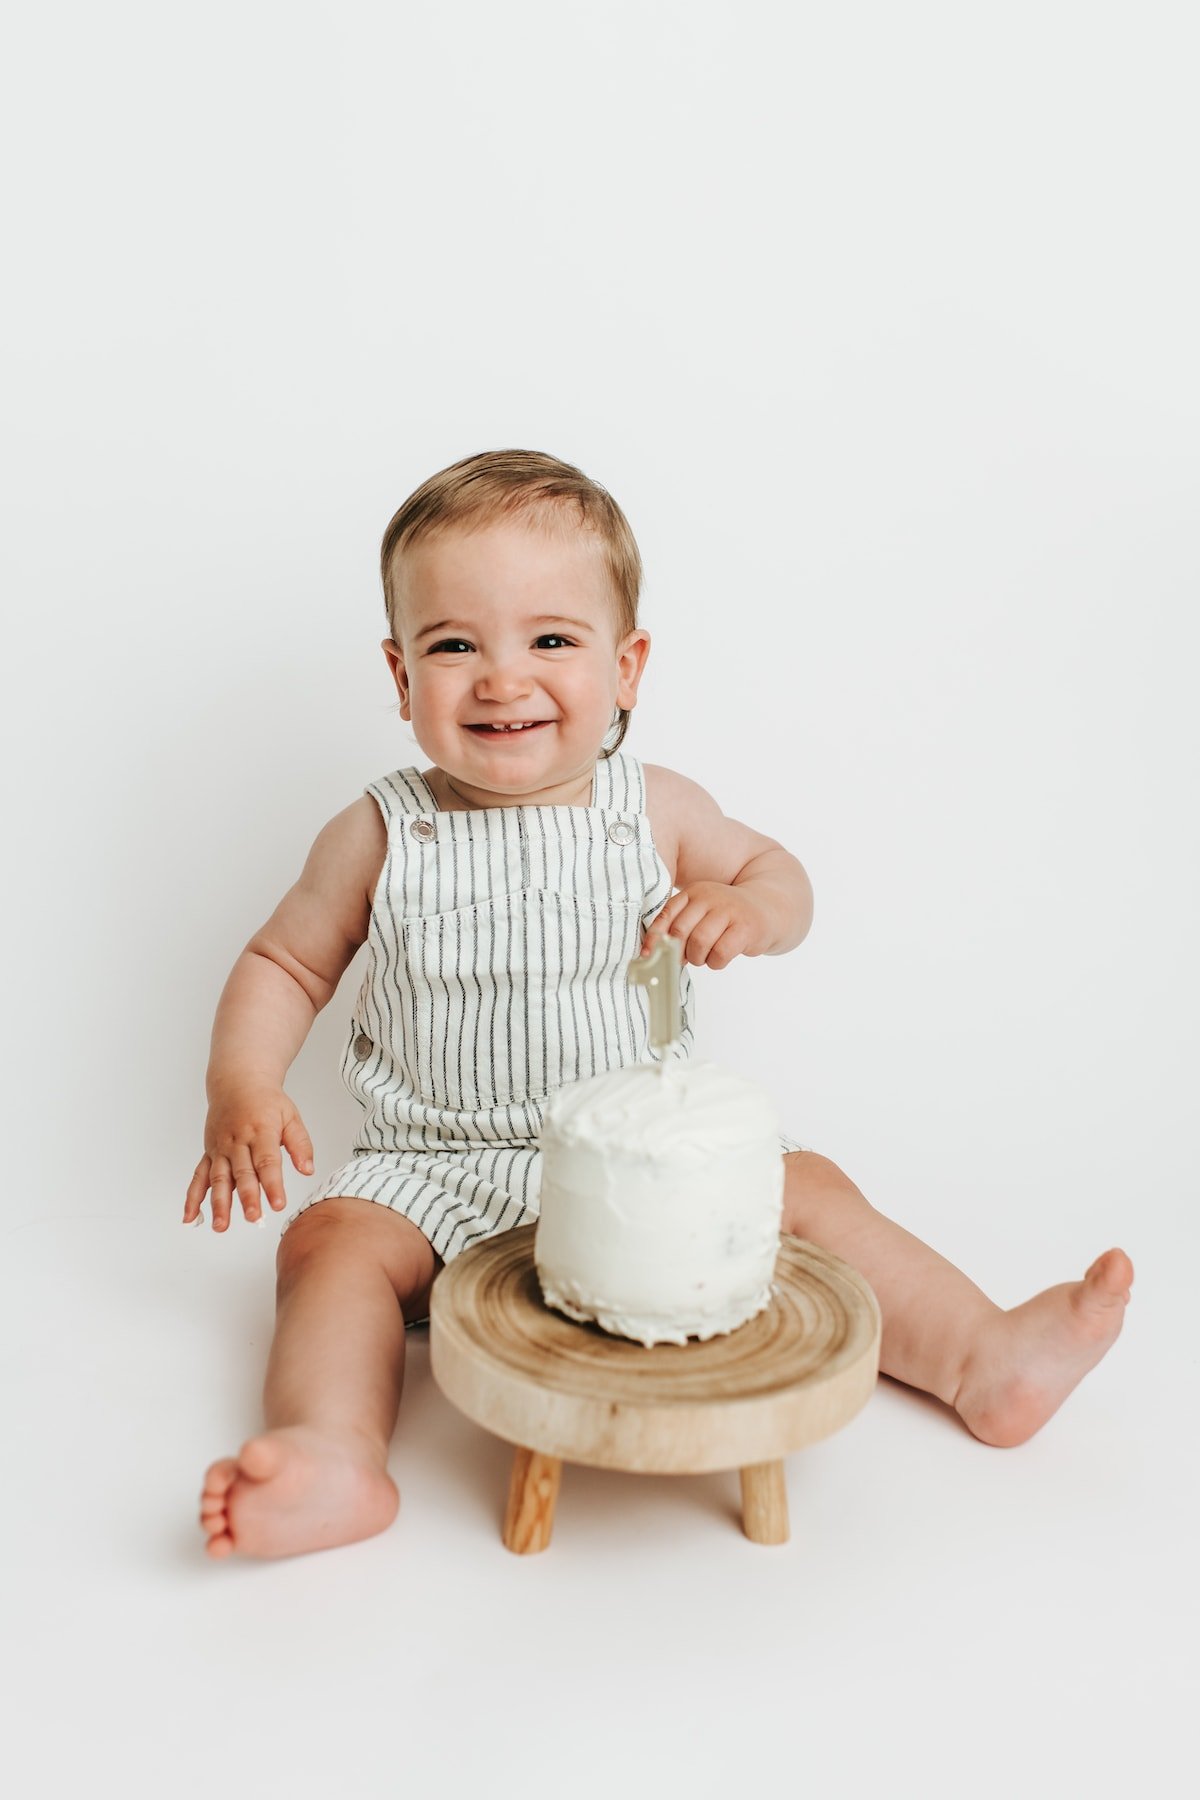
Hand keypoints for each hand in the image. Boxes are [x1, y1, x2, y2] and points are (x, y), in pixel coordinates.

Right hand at [183, 1085, 313, 1230]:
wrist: (237, 1083)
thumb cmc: (267, 1102)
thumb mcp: (290, 1116)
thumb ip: (300, 1144)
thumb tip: (308, 1170)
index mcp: (261, 1131)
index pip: (267, 1162)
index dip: (272, 1184)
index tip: (278, 1204)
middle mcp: (238, 1141)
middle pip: (242, 1173)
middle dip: (247, 1197)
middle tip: (254, 1217)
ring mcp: (220, 1148)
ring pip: (218, 1178)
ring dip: (219, 1203)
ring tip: (222, 1226)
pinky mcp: (209, 1153)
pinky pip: (198, 1176)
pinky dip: (193, 1197)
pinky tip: (190, 1216)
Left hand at [641, 881, 767, 969]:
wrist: (769, 908)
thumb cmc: (728, 916)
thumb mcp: (702, 912)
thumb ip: (679, 926)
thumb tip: (653, 953)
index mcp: (694, 893)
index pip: (666, 916)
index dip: (654, 938)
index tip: (648, 956)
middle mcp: (710, 898)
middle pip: (680, 933)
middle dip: (679, 953)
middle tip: (688, 958)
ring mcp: (728, 911)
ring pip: (699, 944)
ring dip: (699, 958)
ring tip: (707, 956)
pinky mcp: (745, 928)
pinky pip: (720, 954)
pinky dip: (716, 962)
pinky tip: (722, 957)